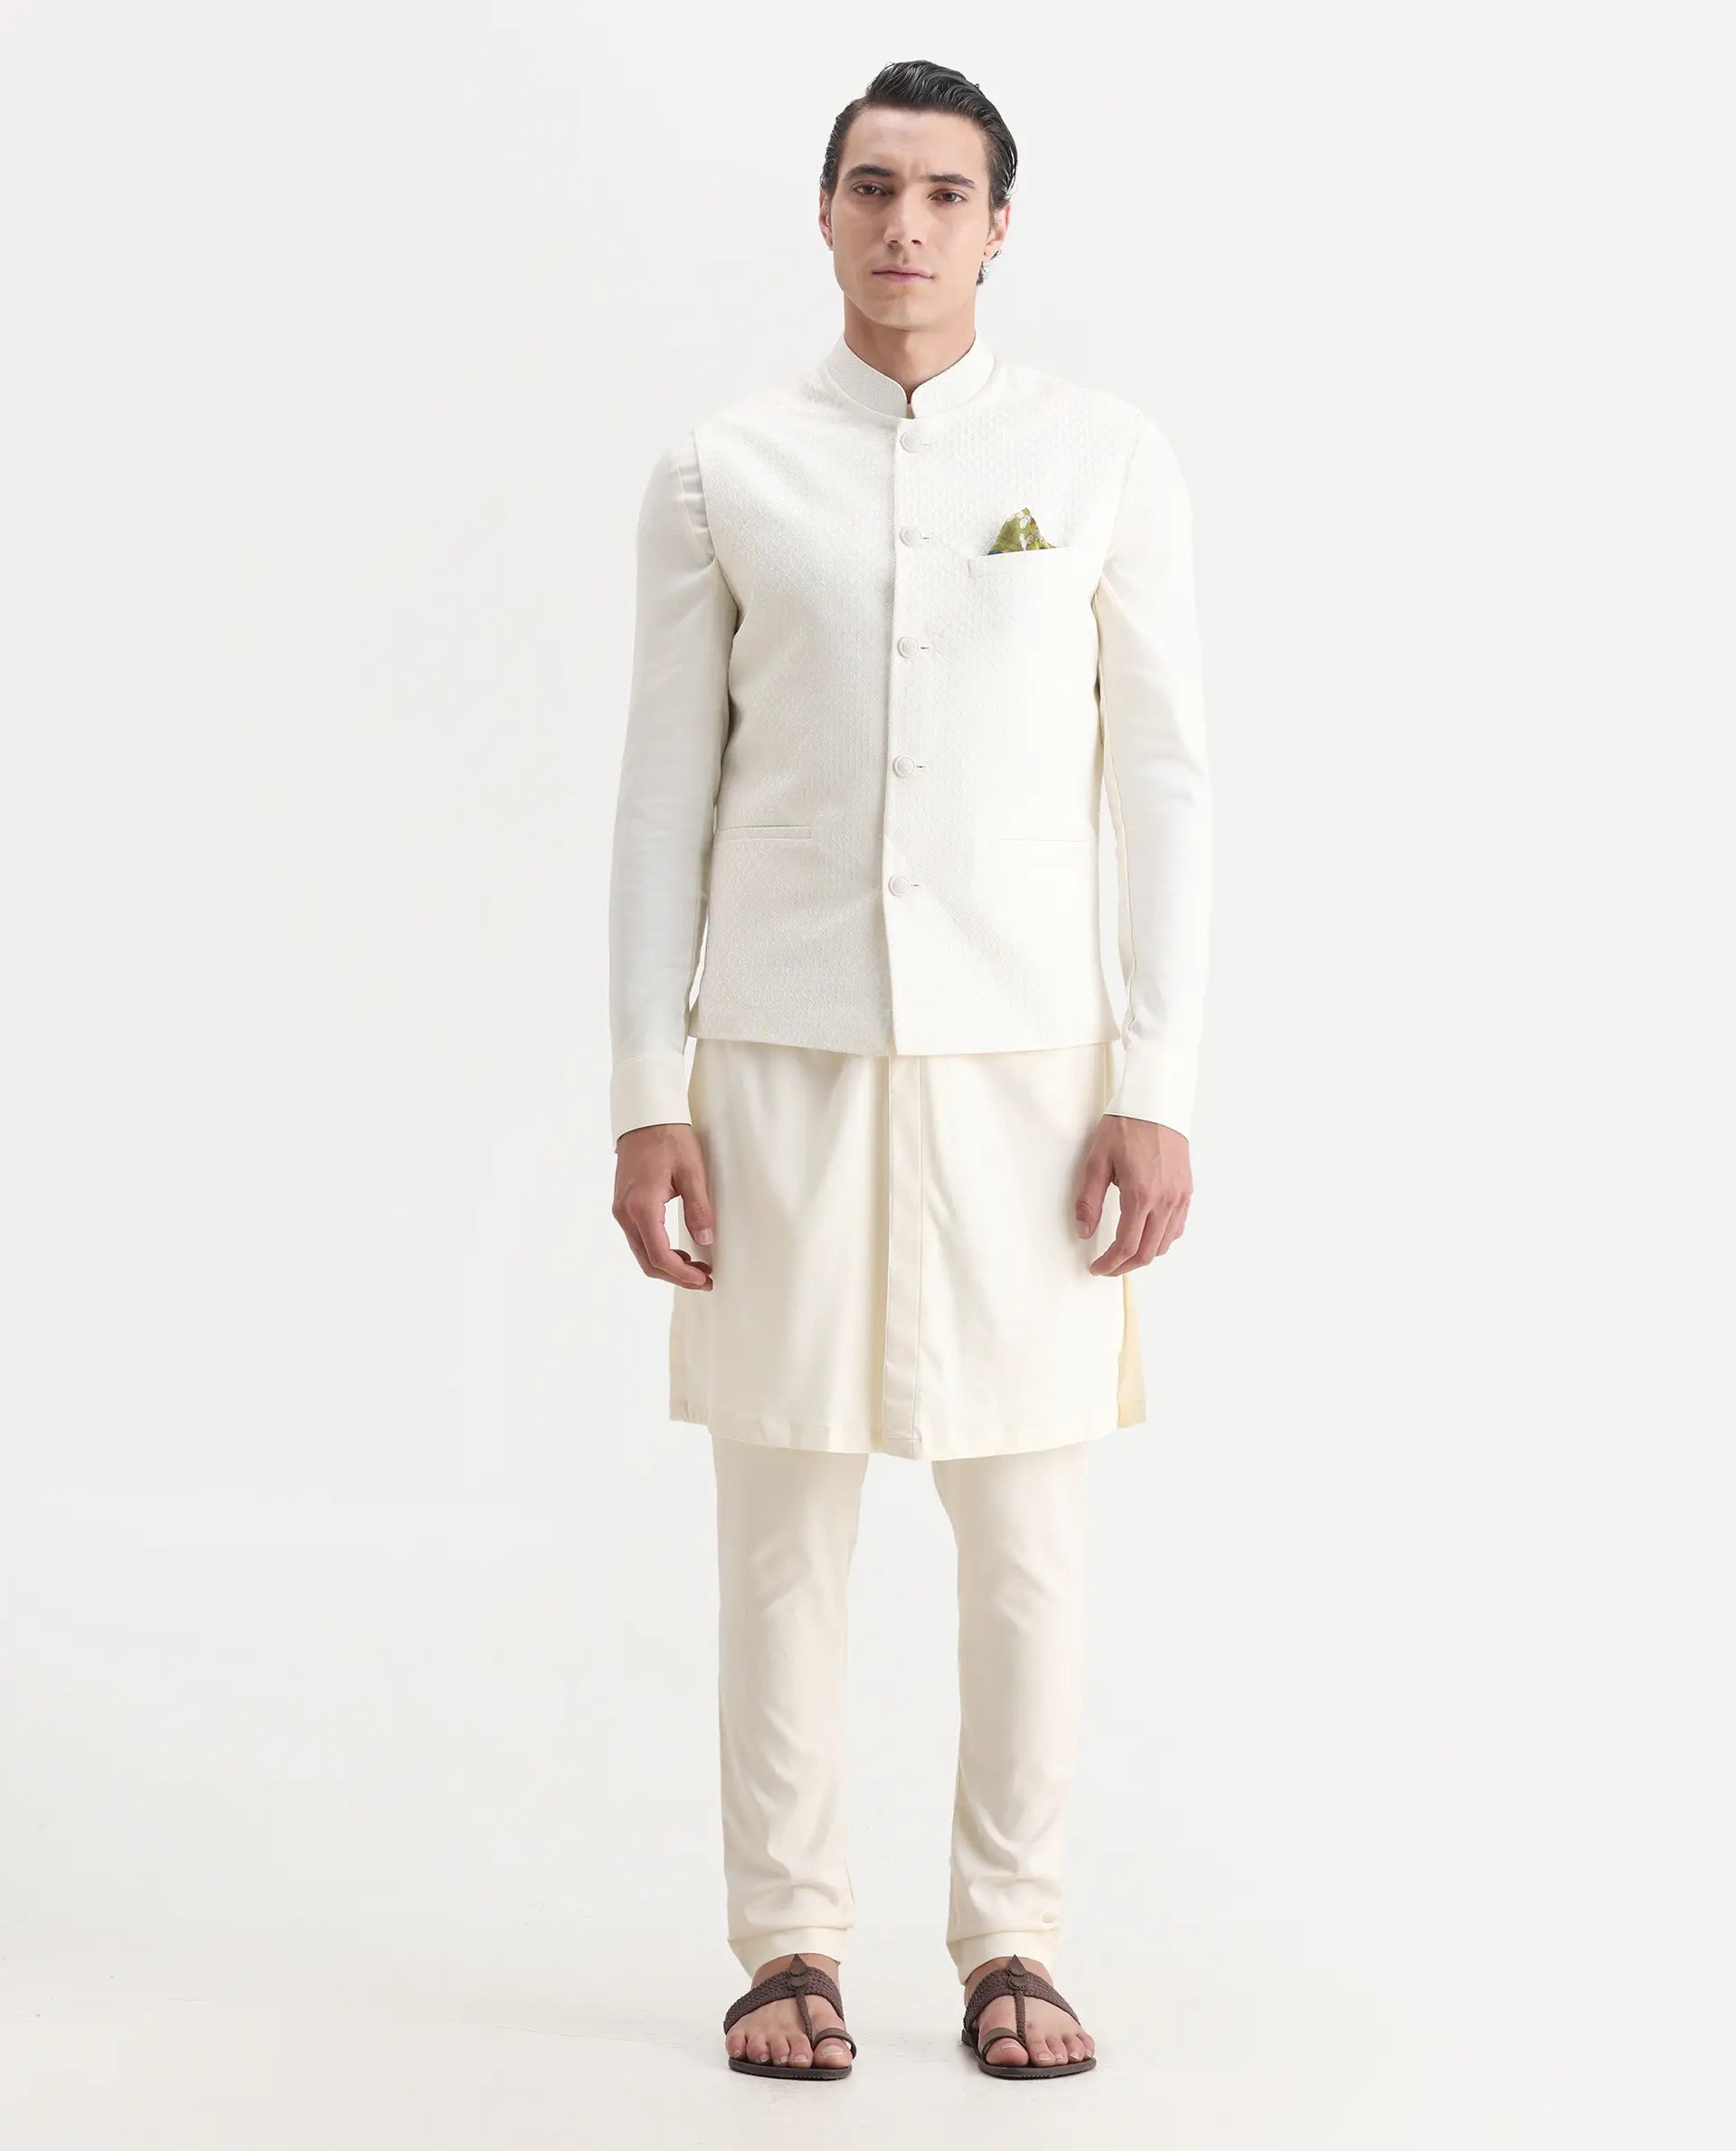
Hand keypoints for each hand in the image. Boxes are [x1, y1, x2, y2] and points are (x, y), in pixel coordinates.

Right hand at [612, 1123, 715, 1288]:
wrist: (645, 1116)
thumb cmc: (669, 1138)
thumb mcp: (692, 1171)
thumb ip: (699, 1208)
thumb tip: (705, 1240)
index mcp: (642, 1206)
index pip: (659, 1255)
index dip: (682, 1274)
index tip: (704, 1279)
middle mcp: (625, 1213)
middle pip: (647, 1261)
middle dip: (676, 1276)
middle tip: (705, 1278)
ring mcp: (621, 1210)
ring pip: (641, 1252)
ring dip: (667, 1265)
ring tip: (696, 1267)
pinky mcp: (623, 1206)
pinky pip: (638, 1239)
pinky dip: (657, 1251)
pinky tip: (679, 1251)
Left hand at [1074, 1115, 1191, 1273]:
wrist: (1156, 1104)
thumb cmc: (1125, 1127)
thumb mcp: (1097, 1160)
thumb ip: (1089, 1200)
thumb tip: (1084, 1231)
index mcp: (1140, 1195)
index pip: (1126, 1246)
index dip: (1110, 1263)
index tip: (1097, 1268)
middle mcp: (1165, 1200)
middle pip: (1147, 1252)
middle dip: (1125, 1266)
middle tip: (1107, 1267)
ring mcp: (1179, 1197)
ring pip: (1165, 1244)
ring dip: (1144, 1254)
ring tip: (1124, 1253)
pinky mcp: (1186, 1191)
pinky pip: (1177, 1228)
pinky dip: (1161, 1239)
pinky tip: (1146, 1234)